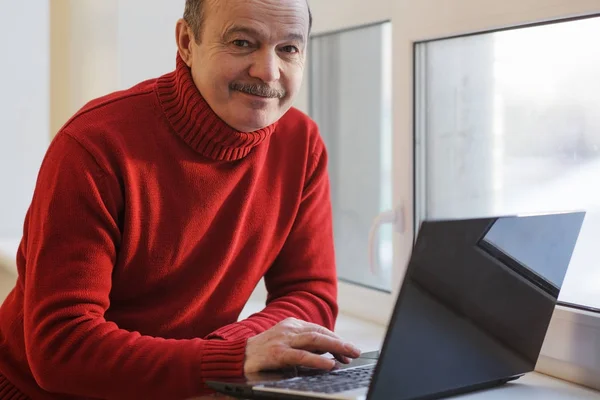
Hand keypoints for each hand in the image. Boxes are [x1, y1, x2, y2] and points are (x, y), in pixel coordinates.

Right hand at [244, 318, 361, 373]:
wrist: (235, 358)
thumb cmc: (261, 355)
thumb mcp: (284, 345)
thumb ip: (302, 347)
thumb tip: (327, 355)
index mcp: (291, 325)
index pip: (319, 330)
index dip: (336, 340)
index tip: (348, 350)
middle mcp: (288, 329)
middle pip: (320, 332)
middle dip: (340, 342)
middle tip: (355, 351)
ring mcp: (282, 340)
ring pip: (315, 340)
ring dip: (335, 347)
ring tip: (348, 355)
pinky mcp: (277, 354)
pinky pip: (301, 356)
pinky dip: (317, 360)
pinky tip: (329, 364)